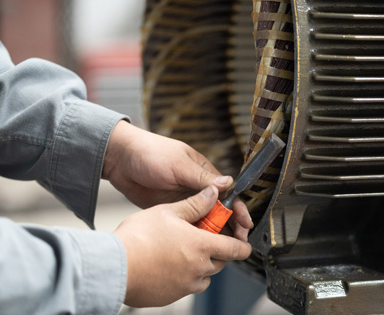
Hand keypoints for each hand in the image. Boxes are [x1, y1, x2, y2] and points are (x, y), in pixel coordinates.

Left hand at [102, 121, 252, 239]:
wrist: (119, 159)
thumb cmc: (150, 153)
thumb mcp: (178, 165)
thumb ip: (202, 178)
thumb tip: (229, 183)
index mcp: (203, 175)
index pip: (228, 195)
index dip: (238, 210)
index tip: (244, 225)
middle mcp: (196, 190)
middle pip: (220, 212)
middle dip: (230, 227)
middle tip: (237, 245)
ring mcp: (183, 202)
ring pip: (204, 222)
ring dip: (213, 235)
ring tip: (219, 252)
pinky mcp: (170, 212)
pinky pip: (186, 226)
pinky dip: (194, 237)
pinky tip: (198, 248)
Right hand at [114, 185, 251, 306]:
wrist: (114, 266)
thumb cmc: (139, 237)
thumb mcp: (168, 212)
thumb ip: (195, 204)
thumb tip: (212, 193)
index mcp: (202, 246)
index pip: (235, 249)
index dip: (242, 246)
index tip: (244, 245)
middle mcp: (198, 269)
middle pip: (219, 262)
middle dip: (216, 252)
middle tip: (200, 239)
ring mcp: (185, 286)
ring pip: (204, 277)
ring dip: (200, 266)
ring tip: (181, 252)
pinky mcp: (171, 297)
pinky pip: (186, 287)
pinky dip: (184, 278)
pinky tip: (167, 266)